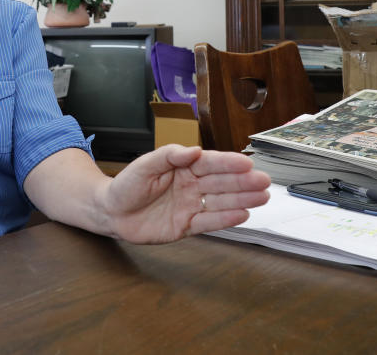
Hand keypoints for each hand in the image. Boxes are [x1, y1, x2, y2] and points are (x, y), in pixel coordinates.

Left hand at [99, 144, 269, 243]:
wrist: (111, 212)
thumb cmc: (127, 185)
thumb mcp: (144, 165)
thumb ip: (169, 156)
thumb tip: (194, 150)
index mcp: (183, 167)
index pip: (210, 163)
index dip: (229, 163)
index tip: (246, 163)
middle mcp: (191, 186)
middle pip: (221, 183)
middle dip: (244, 182)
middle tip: (264, 181)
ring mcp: (190, 206)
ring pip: (220, 202)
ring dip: (242, 199)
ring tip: (262, 197)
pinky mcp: (186, 226)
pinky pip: (209, 223)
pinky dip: (226, 220)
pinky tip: (243, 215)